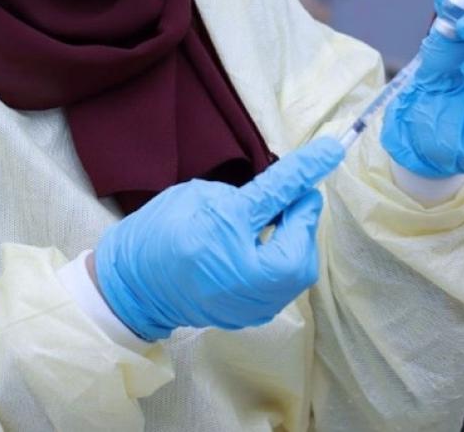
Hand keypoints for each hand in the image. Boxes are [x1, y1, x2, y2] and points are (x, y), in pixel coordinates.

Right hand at [94, 138, 344, 340]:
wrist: (131, 285)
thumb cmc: (160, 232)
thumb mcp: (204, 197)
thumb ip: (253, 194)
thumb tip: (293, 188)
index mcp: (225, 237)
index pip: (277, 195)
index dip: (305, 170)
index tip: (332, 148)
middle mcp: (245, 281)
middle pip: (300, 245)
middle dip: (298, 217)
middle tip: (287, 196)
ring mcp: (252, 305)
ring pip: (297, 265)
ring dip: (290, 238)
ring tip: (269, 221)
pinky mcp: (254, 314)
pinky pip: (283, 281)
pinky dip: (279, 257)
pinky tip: (259, 245)